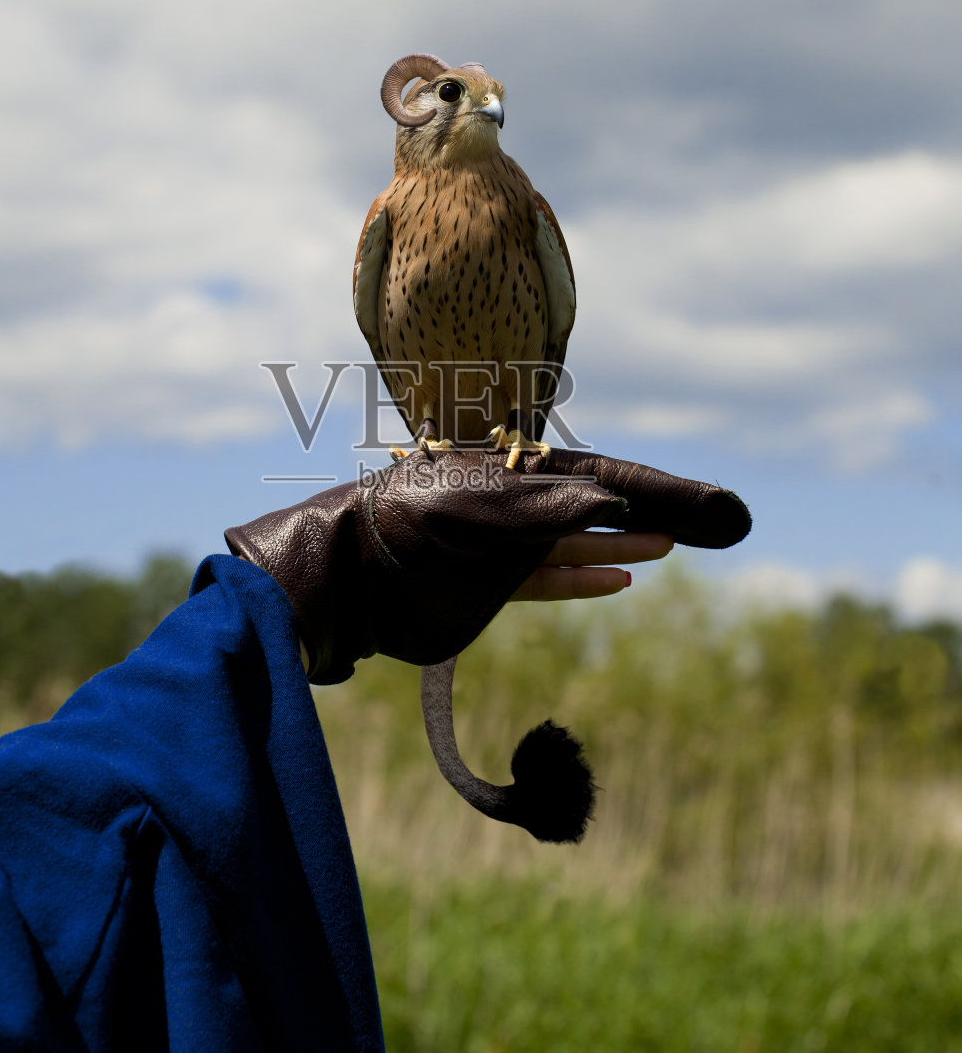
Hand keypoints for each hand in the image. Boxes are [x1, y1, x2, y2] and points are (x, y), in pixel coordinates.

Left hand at [225, 448, 748, 682]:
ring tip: (672, 545)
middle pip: (593, 504)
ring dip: (622, 545)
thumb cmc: (403, 528)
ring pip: (575, 542)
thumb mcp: (475, 509)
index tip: (700, 500)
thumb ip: (543, 508)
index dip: (650, 486)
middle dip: (647, 512)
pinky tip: (622, 578)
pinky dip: (582, 578)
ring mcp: (499, 544)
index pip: (595, 473)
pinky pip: (546, 578)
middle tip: (707, 522)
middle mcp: (510, 501)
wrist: (345, 578)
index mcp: (508, 468)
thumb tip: (614, 508)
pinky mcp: (485, 584)